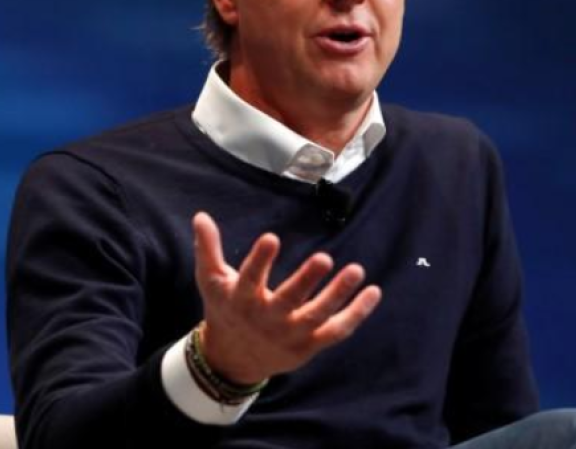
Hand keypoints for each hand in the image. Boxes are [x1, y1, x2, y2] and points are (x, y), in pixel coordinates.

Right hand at [191, 211, 381, 384]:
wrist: (233, 359)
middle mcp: (267, 319)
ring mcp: (290, 334)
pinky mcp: (309, 345)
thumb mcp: (212, 281)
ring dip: (338, 294)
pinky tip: (373, 292)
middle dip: (306, 280)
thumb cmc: (226, 310)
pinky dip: (357, 314)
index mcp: (242, 300)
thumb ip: (208, 249)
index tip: (271, 238)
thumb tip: (201, 216)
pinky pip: (337, 331)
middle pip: (288, 300)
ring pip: (318, 316)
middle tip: (324, 257)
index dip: (259, 260)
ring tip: (356, 270)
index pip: (249, 279)